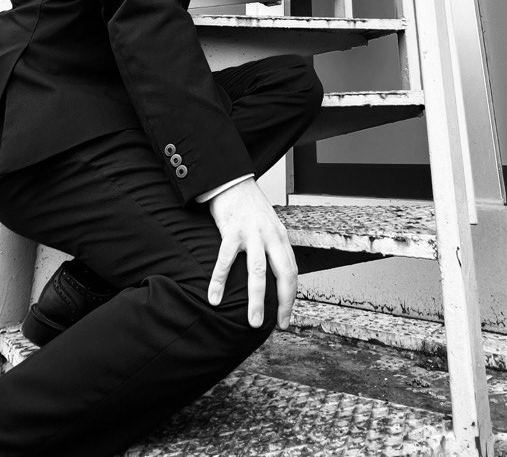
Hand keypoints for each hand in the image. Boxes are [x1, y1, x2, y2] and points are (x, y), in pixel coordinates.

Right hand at [208, 178, 296, 328]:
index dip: (290, 297)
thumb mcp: (269, 226)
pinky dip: (219, 281)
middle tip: (277, 324)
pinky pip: (226, 259)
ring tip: (253, 321)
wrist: (233, 181)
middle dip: (283, 302)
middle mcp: (271, 235)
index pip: (292, 272)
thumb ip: (273, 248)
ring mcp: (252, 233)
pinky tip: (214, 297)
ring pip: (257, 271)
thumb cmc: (250, 207)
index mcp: (281, 237)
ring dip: (256, 299)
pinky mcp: (232, 229)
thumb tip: (274, 278)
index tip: (285, 318)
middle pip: (282, 273)